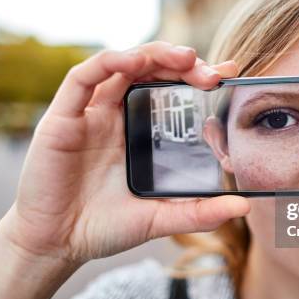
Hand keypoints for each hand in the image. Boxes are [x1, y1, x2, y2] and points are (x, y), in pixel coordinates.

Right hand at [0, 42, 248, 298]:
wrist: (56, 245)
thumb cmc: (103, 228)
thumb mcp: (158, 219)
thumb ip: (197, 213)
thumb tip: (242, 206)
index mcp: (139, 133)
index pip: (171, 92)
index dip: (197, 78)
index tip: (228, 74)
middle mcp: (116, 116)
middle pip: (150, 71)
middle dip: (181, 63)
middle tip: (209, 71)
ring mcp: (90, 114)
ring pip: (121, 64)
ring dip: (152, 53)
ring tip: (183, 57)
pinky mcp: (63, 116)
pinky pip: (84, 77)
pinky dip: (109, 61)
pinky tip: (134, 61)